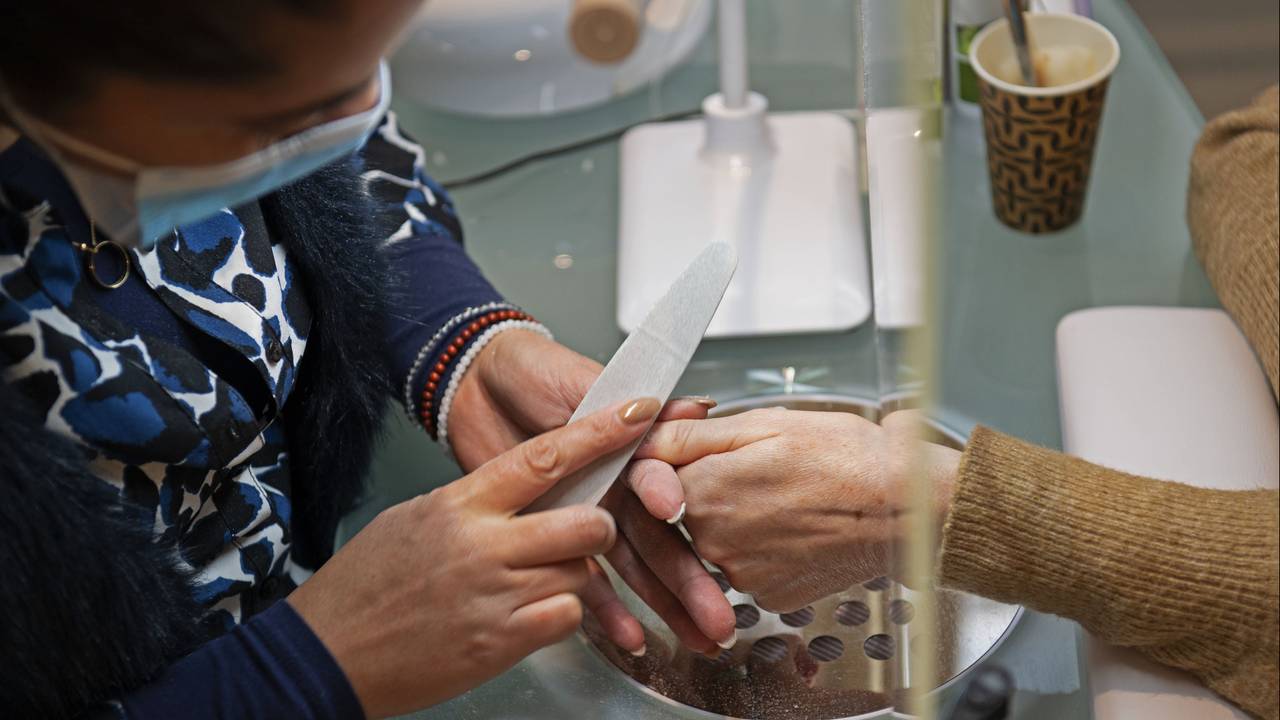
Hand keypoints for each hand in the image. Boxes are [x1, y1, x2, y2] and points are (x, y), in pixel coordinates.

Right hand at [287, 398, 659, 718]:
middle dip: (599, 528)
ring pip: (581, 572)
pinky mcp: (500, 642)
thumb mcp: (414, 519)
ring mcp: (494, 595)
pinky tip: (532, 615)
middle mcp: (483, 545)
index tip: (636, 414)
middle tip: (587, 535)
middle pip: (584, 520)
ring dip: (576, 576)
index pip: (545, 457)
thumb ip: (471, 504)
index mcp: (461, 503)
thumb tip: (517, 493)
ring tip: (542, 582)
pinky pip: (566, 618)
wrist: (326, 652)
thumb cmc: (364, 586)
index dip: (599, 434)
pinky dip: (563, 616)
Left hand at [447, 330, 735, 653]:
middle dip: (693, 578)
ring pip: (634, 566)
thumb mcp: (583, 380)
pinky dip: (608, 612)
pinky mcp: (557, 540)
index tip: (673, 510)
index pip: (661, 479)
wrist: (476, 385)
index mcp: (632, 449)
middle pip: (663, 537)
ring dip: (665, 604)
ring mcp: (590, 515)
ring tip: (697, 636)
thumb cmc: (534, 373)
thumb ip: (632, 405)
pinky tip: (633, 638)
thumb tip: (695, 407)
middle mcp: (618, 487)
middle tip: (720, 615)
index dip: (673, 496)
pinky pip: (585, 581)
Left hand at [634, 409, 960, 611]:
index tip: (692, 454)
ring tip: (783, 497)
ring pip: (712, 542)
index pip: (648, 480)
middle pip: (679, 514)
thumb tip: (642, 437)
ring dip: (733, 521)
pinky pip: (745, 568)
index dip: (667, 463)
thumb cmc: (844, 458)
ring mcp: (740, 575)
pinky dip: (760, 549)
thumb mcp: (762, 424)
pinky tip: (793, 526)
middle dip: (704, 491)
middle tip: (756, 471)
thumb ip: (690, 435)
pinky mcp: (767, 596)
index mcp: (703, 491)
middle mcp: (712, 541)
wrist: (903, 509)